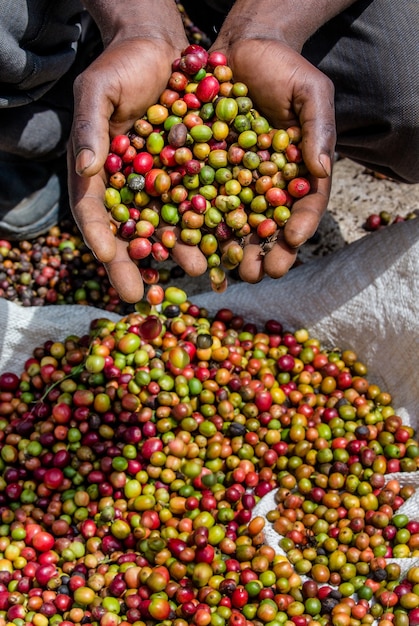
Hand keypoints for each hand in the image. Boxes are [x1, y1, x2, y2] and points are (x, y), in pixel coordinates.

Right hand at [68, 35, 206, 302]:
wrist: (161, 51)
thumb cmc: (121, 68)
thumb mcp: (98, 90)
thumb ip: (89, 128)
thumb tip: (86, 168)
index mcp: (98, 173)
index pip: (93, 211)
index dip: (99, 236)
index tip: (108, 259)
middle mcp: (129, 186)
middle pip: (130, 230)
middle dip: (135, 263)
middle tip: (140, 296)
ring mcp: (160, 184)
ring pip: (168, 224)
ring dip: (178, 251)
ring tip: (193, 273)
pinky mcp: (191, 175)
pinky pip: (199, 203)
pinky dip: (209, 224)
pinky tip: (223, 242)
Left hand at [211, 37, 335, 281]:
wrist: (239, 49)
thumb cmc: (283, 68)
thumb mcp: (310, 92)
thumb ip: (318, 129)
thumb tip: (321, 169)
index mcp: (298, 170)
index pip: (305, 203)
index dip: (301, 224)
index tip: (293, 241)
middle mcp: (267, 183)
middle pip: (270, 223)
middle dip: (266, 251)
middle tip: (261, 273)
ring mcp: (236, 180)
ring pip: (236, 222)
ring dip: (234, 249)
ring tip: (230, 270)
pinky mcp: (205, 173)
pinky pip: (202, 201)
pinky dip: (199, 224)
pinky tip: (194, 244)